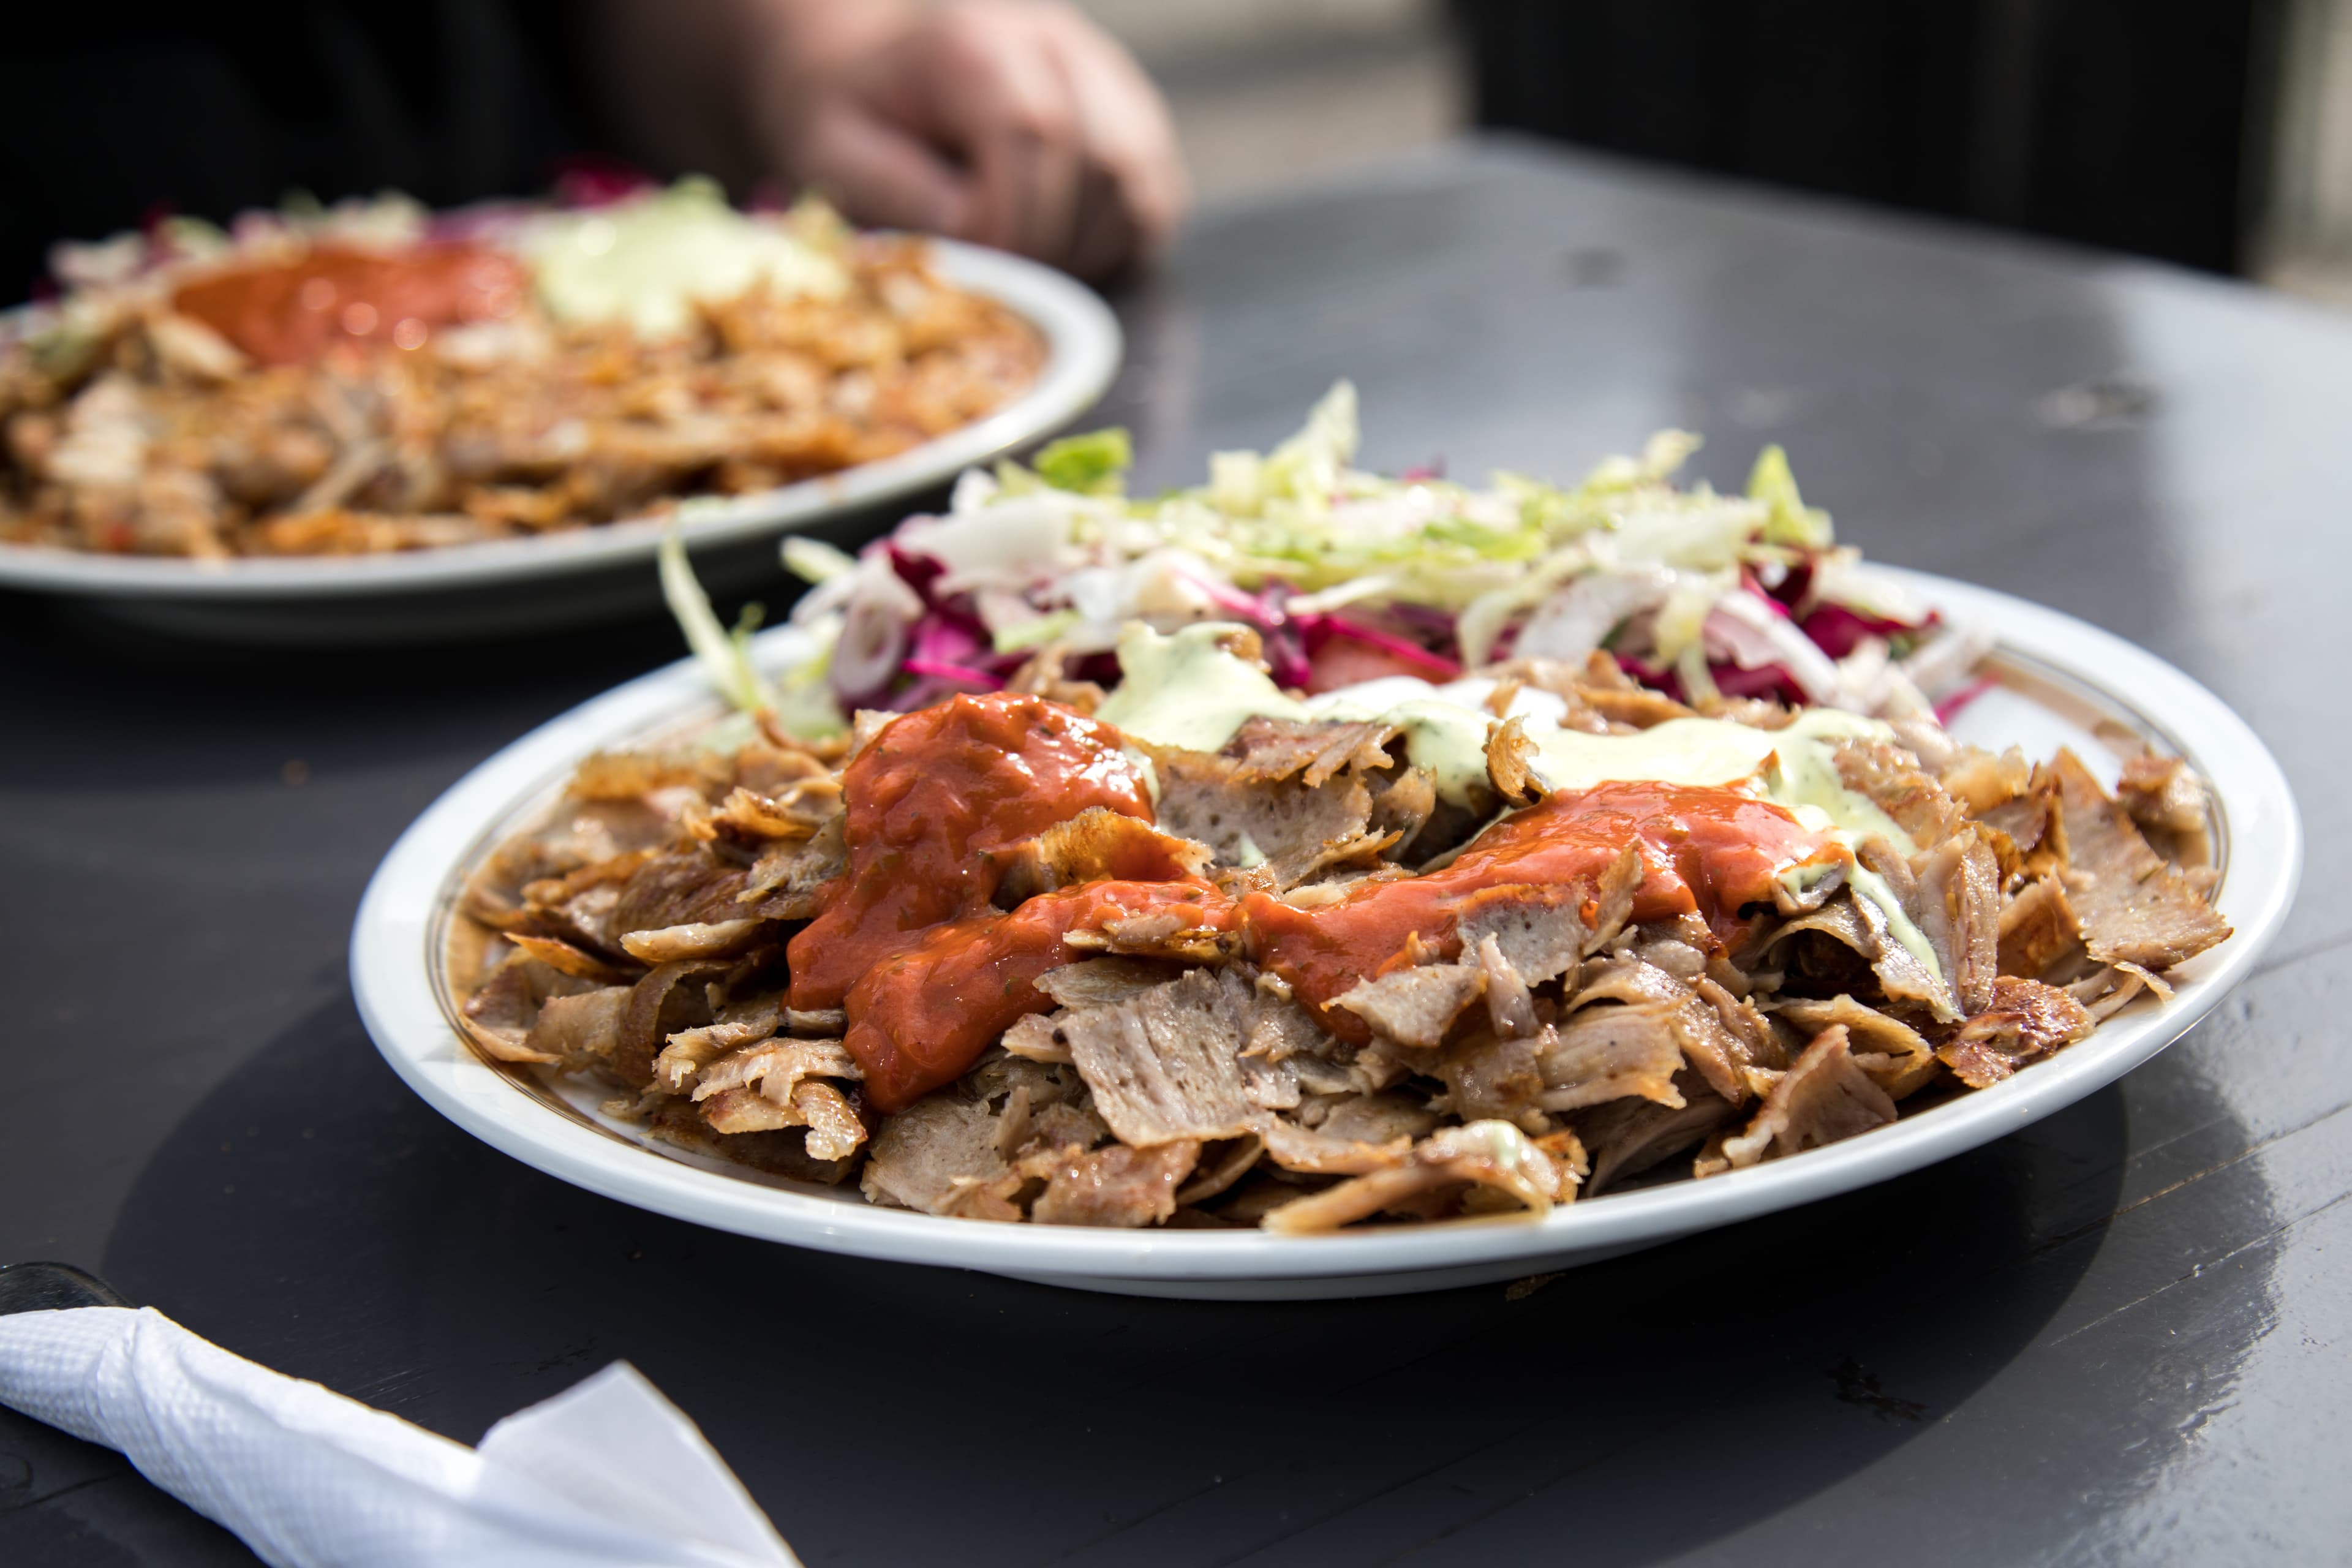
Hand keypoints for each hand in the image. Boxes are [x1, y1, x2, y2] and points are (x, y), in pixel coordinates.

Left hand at [756, 0, 1188, 280]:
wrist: (876, 78)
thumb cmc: (852, 122)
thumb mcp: (837, 153)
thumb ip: (901, 194)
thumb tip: (982, 242)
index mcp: (978, 44)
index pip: (1032, 129)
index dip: (1015, 221)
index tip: (983, 272)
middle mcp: (1056, 45)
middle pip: (1100, 159)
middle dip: (1054, 245)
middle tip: (1010, 289)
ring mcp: (1106, 78)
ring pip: (1138, 181)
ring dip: (1091, 250)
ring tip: (1032, 270)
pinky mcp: (1134, 119)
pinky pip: (1157, 195)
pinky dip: (1121, 244)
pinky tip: (1065, 255)